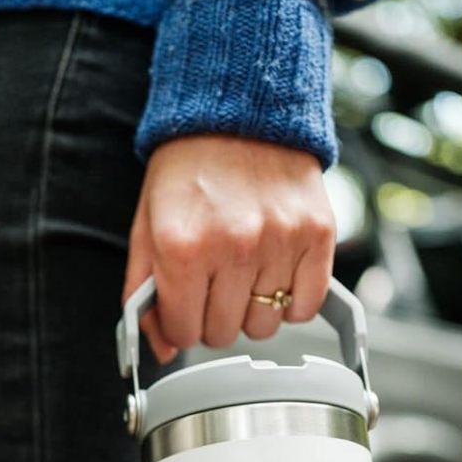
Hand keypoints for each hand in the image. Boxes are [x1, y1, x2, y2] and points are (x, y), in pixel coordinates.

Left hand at [123, 135, 335, 362]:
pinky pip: (306, 306)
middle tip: (214, 282)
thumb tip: (160, 348)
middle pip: (223, 333)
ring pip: (265, 325)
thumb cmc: (189, 172)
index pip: (183, 331)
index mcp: (182, 247)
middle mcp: (233, 246)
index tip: (185, 305)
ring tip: (245, 271)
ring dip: (253, 309)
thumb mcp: (147, 228)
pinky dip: (292, 300)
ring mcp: (279, 241)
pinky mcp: (317, 234)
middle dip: (213, 316)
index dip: (181, 323)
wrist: (240, 113)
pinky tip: (276, 273)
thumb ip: (144, 294)